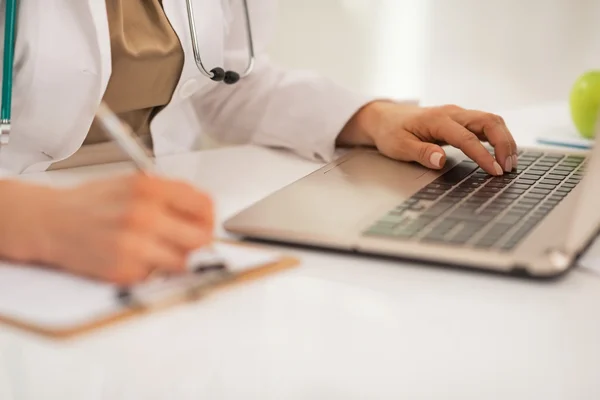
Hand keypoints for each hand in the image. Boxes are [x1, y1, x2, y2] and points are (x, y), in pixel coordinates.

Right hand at [0, 174, 213, 283]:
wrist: (47, 221)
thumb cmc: (89, 203)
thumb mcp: (130, 183)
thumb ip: (168, 195)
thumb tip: (201, 214)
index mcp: (149, 188)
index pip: (204, 205)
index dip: (207, 217)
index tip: (202, 223)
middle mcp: (144, 215)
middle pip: (201, 237)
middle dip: (196, 241)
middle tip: (185, 241)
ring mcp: (134, 244)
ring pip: (183, 262)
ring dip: (174, 259)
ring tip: (155, 249)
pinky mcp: (123, 270)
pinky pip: (156, 275)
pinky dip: (149, 270)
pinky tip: (132, 256)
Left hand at [337, 101, 517, 175]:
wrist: (384, 118)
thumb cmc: (390, 132)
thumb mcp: (398, 146)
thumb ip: (420, 153)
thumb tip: (440, 160)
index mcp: (437, 119)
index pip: (466, 137)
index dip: (483, 155)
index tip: (495, 171)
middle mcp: (452, 113)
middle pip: (489, 121)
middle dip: (504, 143)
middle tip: (509, 167)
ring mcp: (458, 115)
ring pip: (491, 121)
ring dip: (505, 140)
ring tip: (511, 163)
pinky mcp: (460, 121)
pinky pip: (486, 125)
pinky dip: (498, 138)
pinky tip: (503, 154)